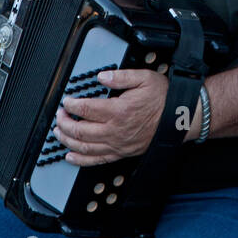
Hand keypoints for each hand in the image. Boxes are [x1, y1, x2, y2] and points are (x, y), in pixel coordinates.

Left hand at [55, 68, 169, 166]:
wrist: (179, 118)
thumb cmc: (163, 99)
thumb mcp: (144, 78)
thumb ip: (121, 77)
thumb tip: (101, 77)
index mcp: (118, 111)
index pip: (86, 109)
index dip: (71, 105)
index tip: (66, 101)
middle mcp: (115, 130)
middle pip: (80, 130)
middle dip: (64, 123)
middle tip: (59, 115)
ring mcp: (118, 144)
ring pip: (85, 147)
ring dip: (67, 141)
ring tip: (58, 133)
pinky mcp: (122, 153)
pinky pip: (97, 160)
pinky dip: (80, 160)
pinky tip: (70, 157)